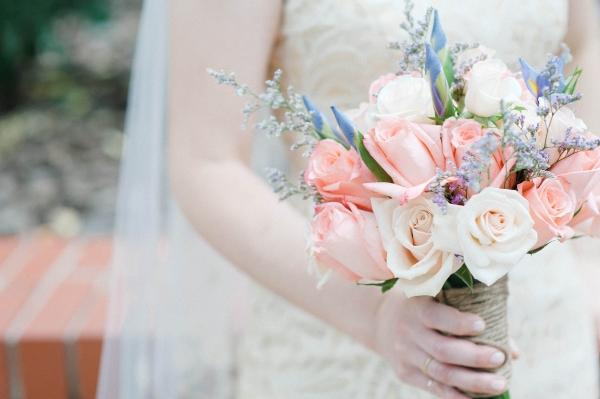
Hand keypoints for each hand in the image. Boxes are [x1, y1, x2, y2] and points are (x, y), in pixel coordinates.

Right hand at [374, 291, 508, 397]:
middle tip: (499, 358)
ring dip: (473, 382)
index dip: (459, 322)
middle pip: (442, 349)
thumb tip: (513, 350)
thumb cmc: (423, 307)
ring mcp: (405, 355)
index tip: (483, 324)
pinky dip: (457, 396)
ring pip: (441, 373)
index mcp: (417, 308)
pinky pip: (434, 389)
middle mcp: (408, 332)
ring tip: (499, 384)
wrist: (380, 322)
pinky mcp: (406, 374)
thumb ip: (471, 318)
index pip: (436, 317)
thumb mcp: (436, 300)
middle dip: (473, 356)